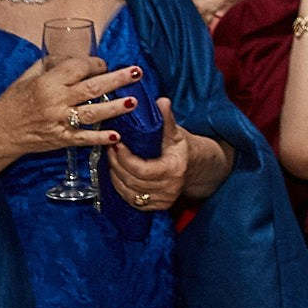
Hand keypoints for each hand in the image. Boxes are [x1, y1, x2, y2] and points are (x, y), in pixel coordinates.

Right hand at [0, 56, 137, 157]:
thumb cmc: (13, 101)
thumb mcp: (27, 77)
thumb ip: (50, 65)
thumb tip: (74, 54)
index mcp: (47, 83)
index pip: (77, 68)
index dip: (95, 64)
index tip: (104, 63)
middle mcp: (55, 101)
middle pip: (92, 88)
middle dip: (117, 79)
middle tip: (137, 73)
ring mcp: (59, 121)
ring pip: (92, 113)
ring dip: (115, 107)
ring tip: (134, 101)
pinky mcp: (60, 139)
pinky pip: (84, 138)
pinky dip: (100, 138)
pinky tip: (117, 135)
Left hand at [109, 95, 190, 213]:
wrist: (198, 167)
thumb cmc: (184, 148)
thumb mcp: (176, 133)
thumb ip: (167, 119)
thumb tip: (162, 101)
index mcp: (174, 170)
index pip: (141, 169)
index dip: (124, 158)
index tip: (116, 143)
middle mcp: (170, 188)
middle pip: (131, 180)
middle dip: (116, 164)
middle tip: (109, 148)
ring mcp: (163, 200)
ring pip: (128, 192)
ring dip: (115, 176)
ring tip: (112, 159)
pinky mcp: (157, 207)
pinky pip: (131, 200)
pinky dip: (120, 187)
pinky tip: (117, 174)